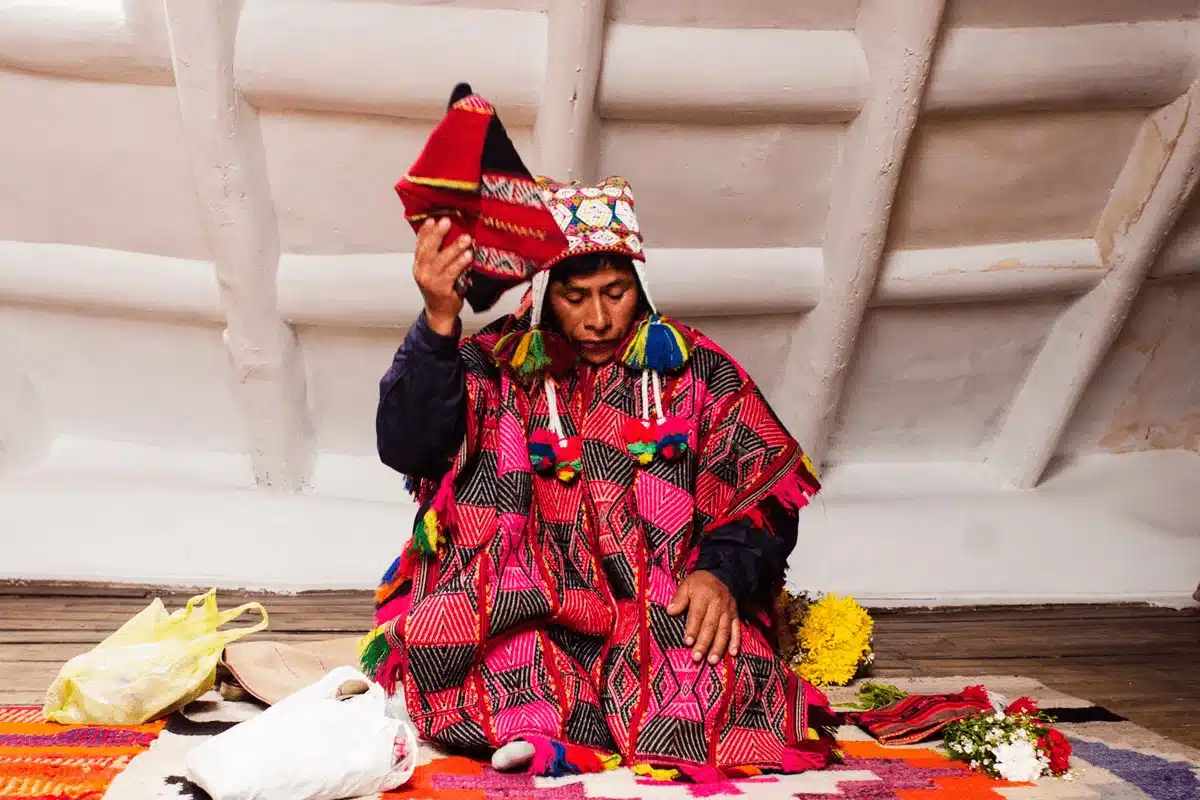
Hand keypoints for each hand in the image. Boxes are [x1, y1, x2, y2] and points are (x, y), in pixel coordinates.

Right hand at [413, 217, 472, 334]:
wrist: (439, 313)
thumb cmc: (440, 288)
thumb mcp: (434, 270)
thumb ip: (436, 254)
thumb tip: (445, 232)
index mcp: (418, 264)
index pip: (420, 244)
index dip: (425, 231)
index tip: (433, 218)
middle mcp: (421, 271)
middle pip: (428, 249)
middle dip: (438, 234)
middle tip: (447, 221)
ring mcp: (430, 280)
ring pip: (441, 260)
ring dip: (454, 248)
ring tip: (466, 238)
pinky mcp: (441, 289)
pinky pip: (452, 273)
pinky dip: (460, 263)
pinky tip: (468, 255)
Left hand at [667, 571, 740, 664]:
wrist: (722, 575)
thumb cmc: (700, 583)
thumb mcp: (687, 584)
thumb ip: (679, 598)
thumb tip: (670, 612)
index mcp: (704, 596)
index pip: (698, 614)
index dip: (693, 629)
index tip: (688, 642)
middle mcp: (718, 605)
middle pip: (711, 626)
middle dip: (704, 643)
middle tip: (697, 657)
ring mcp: (728, 611)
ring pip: (724, 631)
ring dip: (718, 647)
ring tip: (712, 660)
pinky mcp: (736, 615)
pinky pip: (737, 629)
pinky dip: (735, 642)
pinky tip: (732, 654)